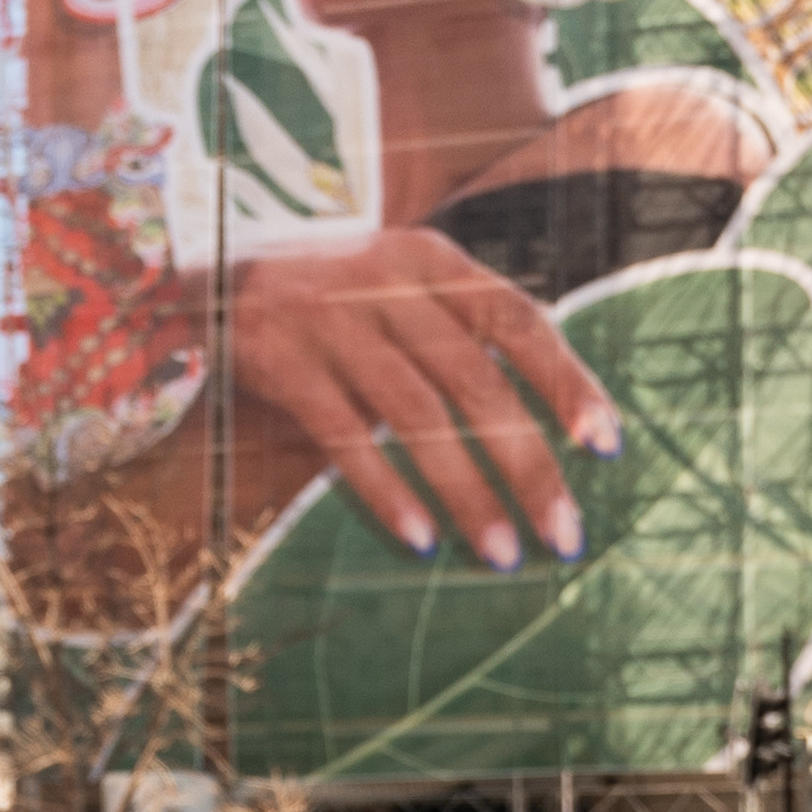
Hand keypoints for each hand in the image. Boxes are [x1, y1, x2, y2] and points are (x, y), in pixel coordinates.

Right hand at [227, 229, 621, 568]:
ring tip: (502, 552)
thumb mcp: (396, 288)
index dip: (567, 381)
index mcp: (428, 259)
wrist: (204, 273)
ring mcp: (327, 317)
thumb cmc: (326, 300)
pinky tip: (419, 539)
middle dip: (528, 465)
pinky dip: (385, 490)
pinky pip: (342, 435)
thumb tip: (549, 433)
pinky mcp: (277, 358)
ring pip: (415, 414)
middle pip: (475, 380)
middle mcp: (383, 280)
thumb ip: (459, 335)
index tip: (606, 447)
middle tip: (565, 535)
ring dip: (466, 492)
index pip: (517, 318)